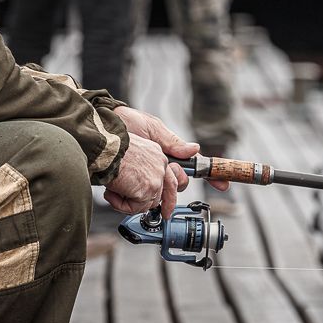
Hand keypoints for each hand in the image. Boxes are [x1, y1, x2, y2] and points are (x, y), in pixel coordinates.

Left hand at [113, 106, 229, 205]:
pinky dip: (132, 200)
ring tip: (140, 180)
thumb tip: (195, 149)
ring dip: (154, 192)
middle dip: (174, 185)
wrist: (98, 128)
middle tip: (165, 176)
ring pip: (159, 195)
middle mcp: (159, 167)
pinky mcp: (128, 186)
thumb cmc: (125, 122)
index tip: (224, 185)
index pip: (195, 167)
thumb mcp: (152, 128)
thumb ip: (173, 142)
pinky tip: (121, 191)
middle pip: (177, 185)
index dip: (212, 176)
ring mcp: (145, 177)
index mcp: (168, 153)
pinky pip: (138, 199)